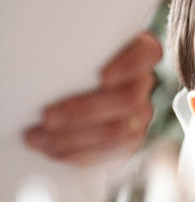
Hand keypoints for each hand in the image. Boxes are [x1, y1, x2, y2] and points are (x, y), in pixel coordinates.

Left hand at [23, 31, 162, 164]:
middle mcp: (142, 82)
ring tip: (39, 137)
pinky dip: (77, 154)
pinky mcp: (129, 140)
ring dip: (73, 138)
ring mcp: (140, 114)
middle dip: (84, 111)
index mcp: (137, 51)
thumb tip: (45, 48)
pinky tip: (52, 151)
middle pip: (127, 99)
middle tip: (46, 116)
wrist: (61, 91)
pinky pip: (110, 154)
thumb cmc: (64, 62)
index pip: (148, 53)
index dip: (129, 66)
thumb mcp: (69, 47)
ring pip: (118, 131)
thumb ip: (71, 49)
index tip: (103, 77)